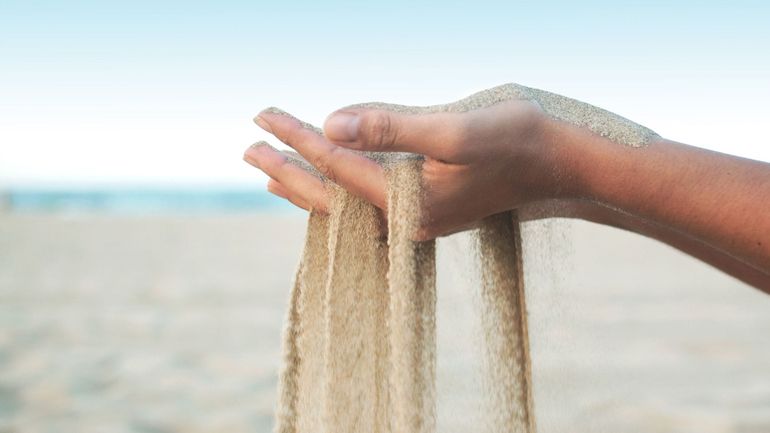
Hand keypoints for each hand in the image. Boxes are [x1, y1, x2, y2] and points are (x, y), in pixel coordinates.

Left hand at [243, 99, 573, 239]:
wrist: (561, 165)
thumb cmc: (518, 141)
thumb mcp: (456, 129)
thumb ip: (393, 126)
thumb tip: (331, 122)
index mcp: (407, 203)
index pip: (336, 166)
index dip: (297, 137)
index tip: (262, 114)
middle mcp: (405, 218)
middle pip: (329, 196)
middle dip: (286, 169)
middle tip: (247, 146)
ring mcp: (415, 216)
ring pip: (344, 200)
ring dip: (306, 180)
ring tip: (270, 167)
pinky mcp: (426, 205)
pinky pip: (366, 198)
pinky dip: (337, 184)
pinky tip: (327, 176)